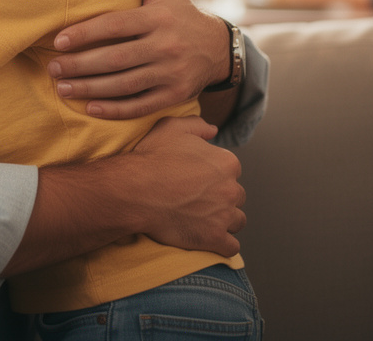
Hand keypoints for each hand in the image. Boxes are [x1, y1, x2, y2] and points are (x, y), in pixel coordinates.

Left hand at [49, 0, 228, 119]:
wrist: (216, 47)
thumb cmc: (180, 13)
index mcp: (158, 18)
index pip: (116, 25)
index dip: (86, 33)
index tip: (59, 41)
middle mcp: (166, 46)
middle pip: (115, 59)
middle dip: (80, 65)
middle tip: (53, 68)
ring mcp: (171, 73)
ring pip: (124, 85)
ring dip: (90, 89)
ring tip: (62, 88)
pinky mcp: (174, 95)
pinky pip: (140, 106)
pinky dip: (114, 110)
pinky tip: (90, 107)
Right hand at [131, 115, 244, 256]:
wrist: (134, 190)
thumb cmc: (151, 158)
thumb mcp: (172, 127)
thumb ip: (197, 125)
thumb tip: (213, 130)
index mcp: (226, 163)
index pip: (231, 172)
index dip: (215, 176)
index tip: (198, 181)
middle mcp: (231, 189)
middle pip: (236, 197)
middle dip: (221, 199)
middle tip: (198, 201)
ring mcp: (224, 215)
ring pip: (237, 221)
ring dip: (224, 221)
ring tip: (204, 220)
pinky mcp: (214, 238)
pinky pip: (231, 246)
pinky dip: (223, 245)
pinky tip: (210, 241)